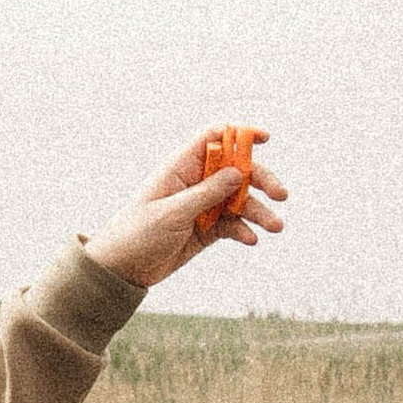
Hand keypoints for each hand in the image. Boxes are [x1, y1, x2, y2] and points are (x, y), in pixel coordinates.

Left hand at [85, 130, 288, 287]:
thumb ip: (205, 193)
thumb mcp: (171, 213)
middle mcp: (195, 182)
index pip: (214, 138)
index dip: (240, 134)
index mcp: (181, 167)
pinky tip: (250, 240)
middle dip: (261, 179)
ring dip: (259, 211)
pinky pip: (233, 224)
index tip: (266, 139)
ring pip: (239, 200)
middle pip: (236, 170)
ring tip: (275, 227)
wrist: (122, 268)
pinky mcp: (207, 229)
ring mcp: (203, 205)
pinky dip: (244, 230)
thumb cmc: (137, 233)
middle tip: (280, 195)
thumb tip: (238, 171)